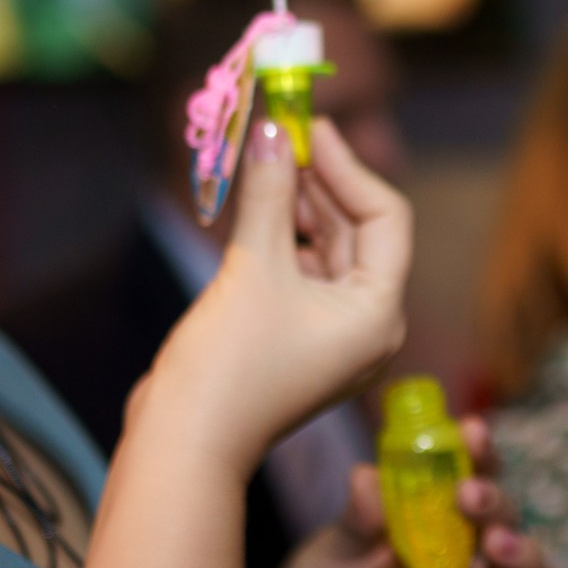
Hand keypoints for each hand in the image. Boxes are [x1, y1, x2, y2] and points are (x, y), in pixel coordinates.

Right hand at [129, 117, 408, 476]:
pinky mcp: (296, 335)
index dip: (348, 166)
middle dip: (320, 178)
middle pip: (356, 229)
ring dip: (297, 202)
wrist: (183, 442)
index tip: (309, 126)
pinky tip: (253, 202)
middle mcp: (368, 323)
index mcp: (379, 312)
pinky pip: (301, 270)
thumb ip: (270, 193)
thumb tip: (272, 129)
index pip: (385, 217)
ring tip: (262, 158)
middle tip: (281, 128)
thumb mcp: (254, 267)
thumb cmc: (229, 365)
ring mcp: (332, 332)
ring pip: (326, 247)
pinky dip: (280, 234)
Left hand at [256, 417, 567, 567]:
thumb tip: (365, 476)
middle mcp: (471, 551)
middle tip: (468, 493)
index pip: (475, 472)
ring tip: (494, 543)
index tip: (471, 430)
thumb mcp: (338, 545)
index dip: (480, 451)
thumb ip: (358, 518)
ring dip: (521, 552)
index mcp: (441, 512)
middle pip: (507, 518)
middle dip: (495, 501)